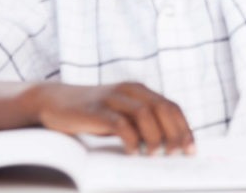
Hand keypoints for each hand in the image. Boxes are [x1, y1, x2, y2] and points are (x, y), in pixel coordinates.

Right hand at [33, 82, 193, 155]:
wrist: (54, 101)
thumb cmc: (91, 114)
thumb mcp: (119, 115)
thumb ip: (139, 123)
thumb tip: (166, 146)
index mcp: (139, 90)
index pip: (170, 107)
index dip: (184, 127)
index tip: (191, 149)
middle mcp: (129, 90)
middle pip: (162, 109)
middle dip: (175, 133)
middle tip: (177, 154)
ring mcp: (112, 98)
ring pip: (145, 113)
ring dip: (155, 136)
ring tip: (155, 155)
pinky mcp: (96, 110)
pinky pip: (120, 123)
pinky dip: (130, 138)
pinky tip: (133, 152)